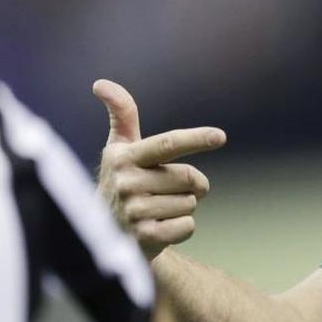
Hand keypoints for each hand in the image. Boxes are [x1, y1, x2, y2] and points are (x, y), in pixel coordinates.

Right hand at [93, 79, 226, 259]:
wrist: (105, 236)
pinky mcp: (143, 238)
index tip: (221, 136)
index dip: (195, 138)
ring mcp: (134, 212)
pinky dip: (182, 227)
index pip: (167, 144)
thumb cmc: (123, 182)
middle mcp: (126, 183)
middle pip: (189, 177)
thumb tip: (101, 83)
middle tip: (170, 189)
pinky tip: (161, 228)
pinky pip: (187, 226)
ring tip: (159, 210)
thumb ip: (122, 115)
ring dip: (184, 206)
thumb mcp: (120, 149)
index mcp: (123, 158)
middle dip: (193, 183)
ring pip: (190, 203)